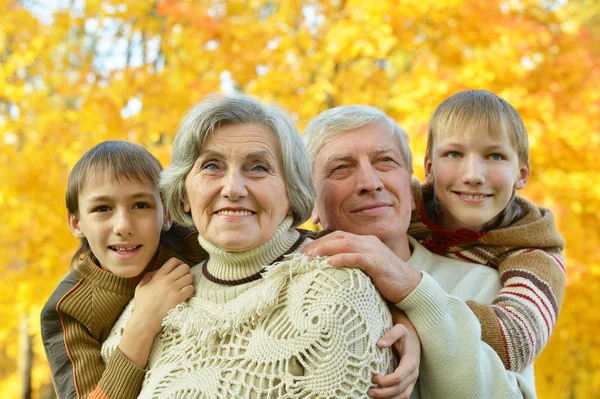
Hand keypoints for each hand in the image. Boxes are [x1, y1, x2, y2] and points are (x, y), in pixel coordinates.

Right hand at [118, 258, 193, 367]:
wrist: (145, 320)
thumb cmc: (142, 305)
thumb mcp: (140, 287)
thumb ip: (148, 277)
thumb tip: (156, 271)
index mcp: (158, 276)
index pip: (174, 261)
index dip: (179, 263)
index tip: (178, 270)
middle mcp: (167, 280)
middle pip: (185, 267)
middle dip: (186, 272)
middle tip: (183, 279)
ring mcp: (174, 289)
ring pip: (190, 277)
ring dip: (188, 282)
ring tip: (184, 288)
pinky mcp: (179, 298)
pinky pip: (191, 288)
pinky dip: (190, 291)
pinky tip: (185, 295)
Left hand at [302, 231, 421, 302]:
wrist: (411, 287)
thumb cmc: (387, 282)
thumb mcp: (367, 269)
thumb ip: (353, 264)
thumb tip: (330, 269)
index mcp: (365, 242)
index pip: (338, 236)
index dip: (320, 242)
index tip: (304, 253)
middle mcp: (369, 242)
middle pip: (338, 237)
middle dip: (318, 244)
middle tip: (302, 256)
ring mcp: (374, 251)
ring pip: (345, 244)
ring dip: (325, 250)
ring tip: (310, 258)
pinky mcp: (379, 263)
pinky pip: (358, 258)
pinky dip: (342, 258)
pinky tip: (330, 263)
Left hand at [369, 309, 419, 397]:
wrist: (415, 338)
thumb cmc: (405, 334)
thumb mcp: (399, 329)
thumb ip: (391, 335)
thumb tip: (379, 344)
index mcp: (411, 362)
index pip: (398, 377)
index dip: (385, 380)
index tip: (373, 377)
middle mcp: (413, 374)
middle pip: (399, 389)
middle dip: (383, 393)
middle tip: (369, 391)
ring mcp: (412, 380)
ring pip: (403, 396)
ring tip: (373, 396)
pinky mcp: (410, 383)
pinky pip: (403, 396)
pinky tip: (381, 398)